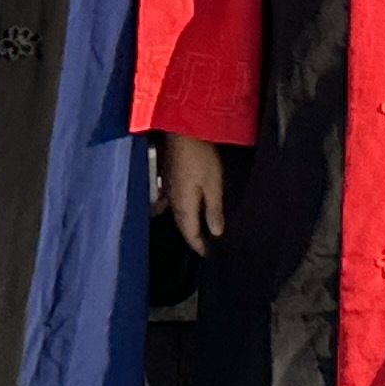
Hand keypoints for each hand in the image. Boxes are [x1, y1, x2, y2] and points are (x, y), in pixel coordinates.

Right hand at [161, 134, 228, 253]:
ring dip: (186, 224)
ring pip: (177, 214)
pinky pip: (173, 201)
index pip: (190, 234)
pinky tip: (185, 207)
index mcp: (183, 207)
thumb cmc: (200, 156)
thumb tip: (215, 233)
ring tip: (197, 230)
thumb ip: (214, 210)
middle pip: (182, 226)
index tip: (209, 256)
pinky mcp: (169, 177)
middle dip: (192, 237)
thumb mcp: (213, 184)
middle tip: (204, 246)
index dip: (199, 246)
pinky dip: (181, 209)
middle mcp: (172, 201)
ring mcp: (168, 188)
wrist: (183, 129)